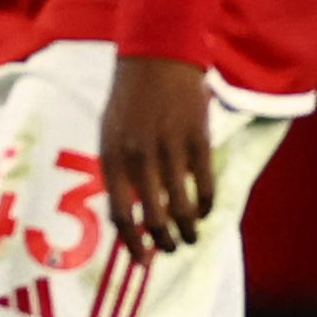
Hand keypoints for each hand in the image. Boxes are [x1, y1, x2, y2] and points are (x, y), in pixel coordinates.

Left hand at [97, 55, 215, 257]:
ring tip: (191, 237)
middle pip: (153, 217)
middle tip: (171, 249)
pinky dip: (207, 204)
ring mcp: (169, 148)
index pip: (119, 215)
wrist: (156, 57)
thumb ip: (116, 172)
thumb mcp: (109, 134)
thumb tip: (126, 216)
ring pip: (182, 206)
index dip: (132, 243)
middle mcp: (138, 156)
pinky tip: (205, 211)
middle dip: (164, 242)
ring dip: (188, 230)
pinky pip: (205, 184)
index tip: (143, 260)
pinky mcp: (197, 138)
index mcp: (112, 157)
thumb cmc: (129, 99)